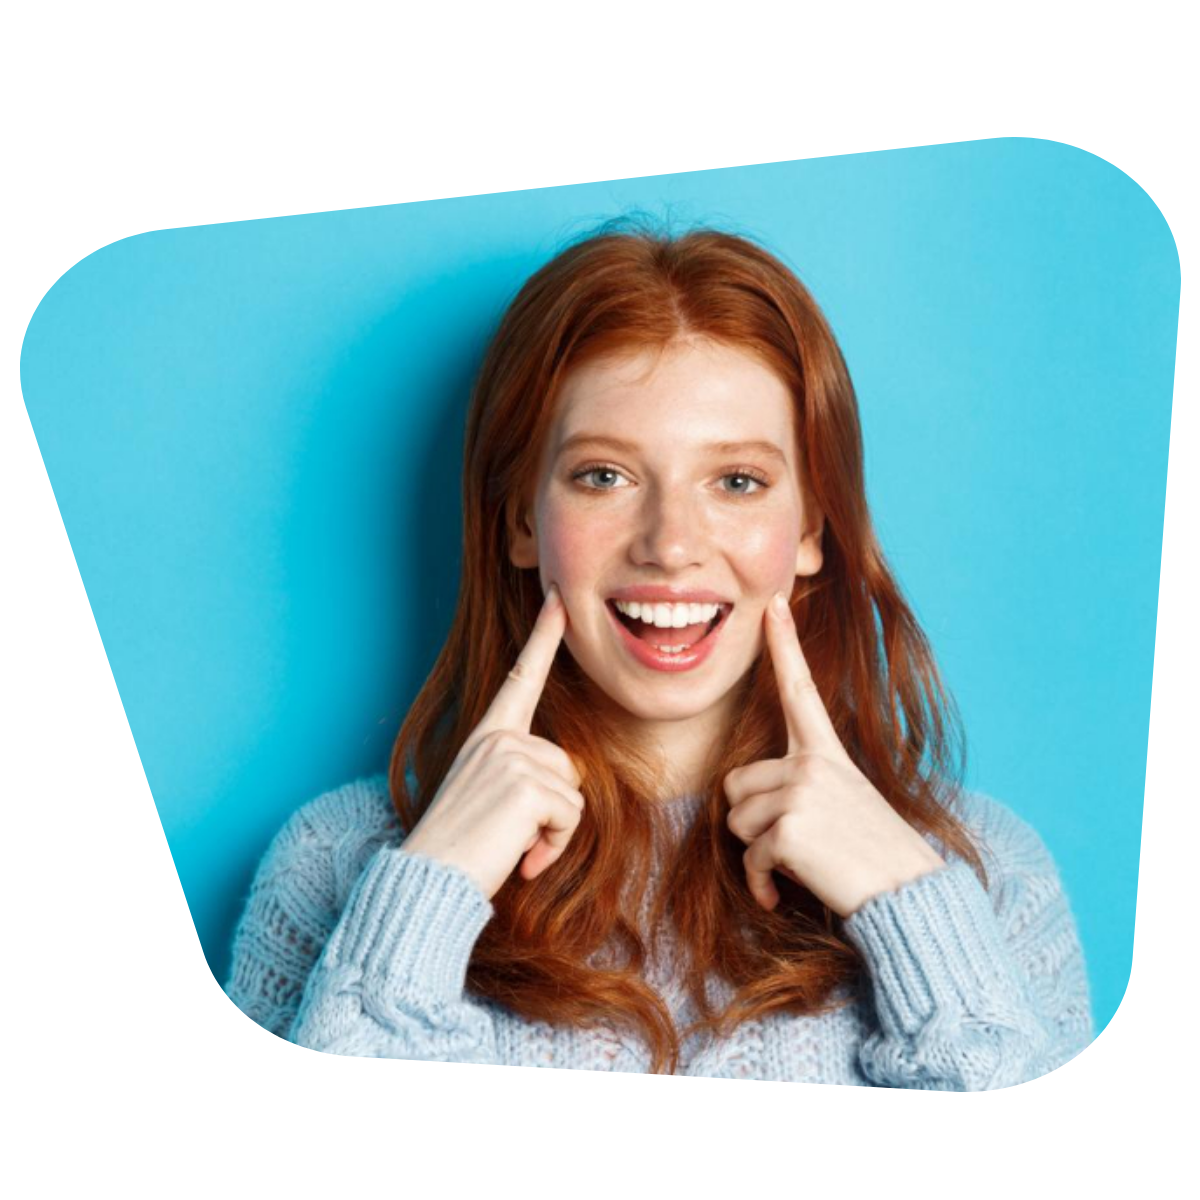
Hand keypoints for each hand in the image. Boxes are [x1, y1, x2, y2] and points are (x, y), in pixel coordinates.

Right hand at [400, 584, 586, 900]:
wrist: (428, 883)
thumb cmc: (460, 850)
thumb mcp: (490, 799)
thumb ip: (523, 776)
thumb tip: (568, 783)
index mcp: (486, 736)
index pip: (521, 677)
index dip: (543, 636)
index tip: (558, 597)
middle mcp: (498, 738)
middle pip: (568, 765)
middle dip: (555, 810)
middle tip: (515, 837)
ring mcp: (511, 757)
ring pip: (573, 794)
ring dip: (554, 832)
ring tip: (513, 847)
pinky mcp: (526, 785)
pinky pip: (571, 816)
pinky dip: (555, 846)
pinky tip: (522, 860)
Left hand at [723, 592, 946, 917]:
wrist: (910, 896)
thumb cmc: (873, 855)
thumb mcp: (843, 804)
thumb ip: (799, 786)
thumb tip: (744, 802)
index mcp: (827, 752)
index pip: (801, 689)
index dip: (785, 645)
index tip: (774, 604)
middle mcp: (812, 763)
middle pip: (735, 784)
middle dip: (750, 820)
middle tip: (792, 841)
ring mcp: (801, 792)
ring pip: (736, 822)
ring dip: (757, 852)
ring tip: (802, 862)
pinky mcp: (789, 828)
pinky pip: (749, 857)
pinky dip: (760, 883)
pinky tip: (779, 894)